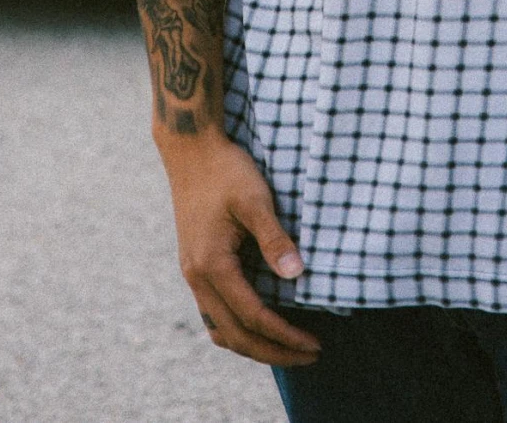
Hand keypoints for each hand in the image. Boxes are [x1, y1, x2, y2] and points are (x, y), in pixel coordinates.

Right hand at [159, 130, 321, 367]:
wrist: (191, 150)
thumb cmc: (226, 171)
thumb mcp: (255, 199)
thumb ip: (275, 239)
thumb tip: (297, 275)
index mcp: (212, 265)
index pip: (253, 317)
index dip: (285, 335)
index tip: (314, 344)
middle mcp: (197, 278)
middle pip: (235, 335)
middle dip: (273, 352)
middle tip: (309, 356)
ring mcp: (193, 275)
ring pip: (221, 330)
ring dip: (253, 346)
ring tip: (287, 349)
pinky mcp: (196, 267)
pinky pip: (214, 314)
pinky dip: (237, 329)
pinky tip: (258, 325)